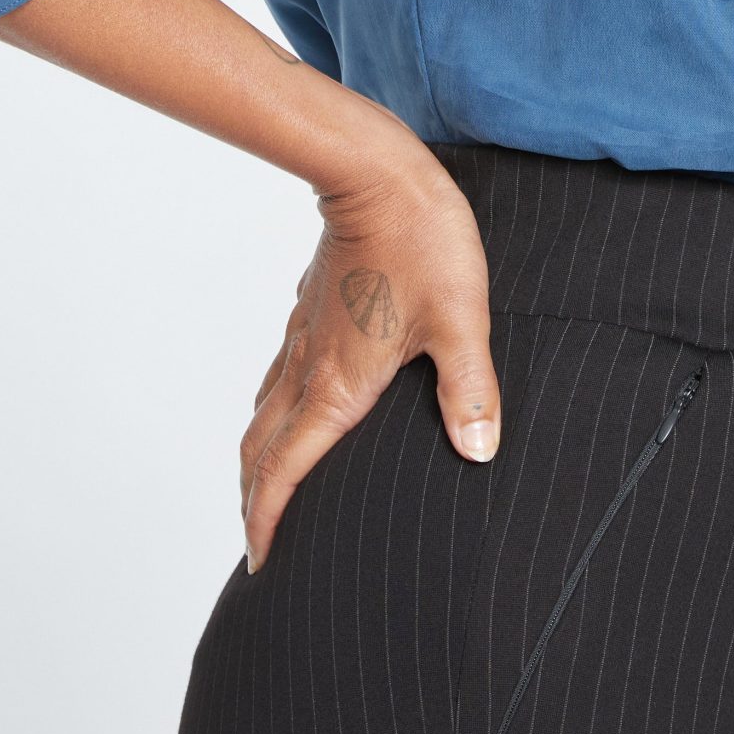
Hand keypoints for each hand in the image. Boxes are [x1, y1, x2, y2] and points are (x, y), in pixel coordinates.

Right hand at [237, 131, 499, 571]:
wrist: (378, 172)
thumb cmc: (422, 242)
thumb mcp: (461, 320)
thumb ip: (470, 391)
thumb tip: (480, 453)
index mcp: (339, 385)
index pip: (286, 470)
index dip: (266, 520)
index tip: (259, 560)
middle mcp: (309, 368)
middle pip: (261, 451)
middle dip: (253, 502)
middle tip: (257, 542)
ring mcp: (303, 337)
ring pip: (264, 412)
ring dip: (258, 459)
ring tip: (265, 489)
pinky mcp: (309, 310)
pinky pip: (278, 377)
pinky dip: (272, 413)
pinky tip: (291, 410)